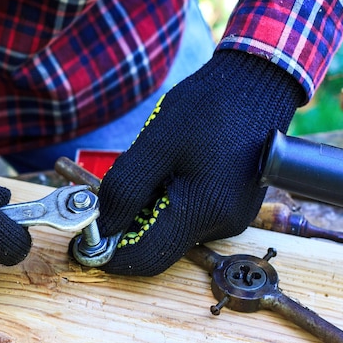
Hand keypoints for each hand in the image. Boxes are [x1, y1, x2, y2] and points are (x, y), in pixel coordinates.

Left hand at [96, 50, 303, 274]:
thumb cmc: (208, 106)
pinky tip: (167, 171)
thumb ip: (125, 189)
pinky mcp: (231, 208)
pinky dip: (166, 203)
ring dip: (146, 212)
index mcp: (204, 211)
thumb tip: (102, 227)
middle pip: (158, 247)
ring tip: (150, 168)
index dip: (109, 255)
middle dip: (126, 227)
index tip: (84, 238)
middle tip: (111, 193)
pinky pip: (189, 218)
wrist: (259, 83)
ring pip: (171, 232)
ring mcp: (230, 218)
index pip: (146, 259)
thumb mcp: (155, 144)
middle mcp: (221, 225)